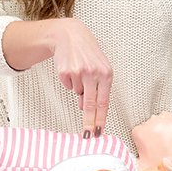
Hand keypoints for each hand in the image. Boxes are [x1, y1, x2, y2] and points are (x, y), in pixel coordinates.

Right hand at [51, 18, 111, 138]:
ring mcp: (78, 72)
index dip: (101, 119)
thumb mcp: (99, 68)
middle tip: (88, 135)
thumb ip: (97, 88)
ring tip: (80, 72)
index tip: (99, 131)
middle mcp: (93, 73)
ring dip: (79, 88)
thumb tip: (86, 107)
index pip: (104, 102)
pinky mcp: (65, 72)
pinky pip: (68, 86)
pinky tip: (71, 69)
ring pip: (78, 93)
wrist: (71, 35)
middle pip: (91, 105)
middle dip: (89, 123)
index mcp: (106, 74)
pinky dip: (70, 81)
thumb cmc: (88, 53)